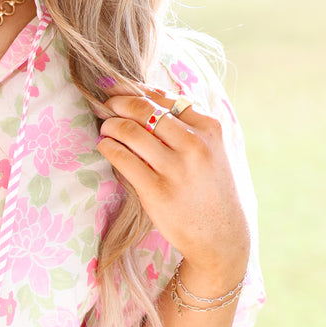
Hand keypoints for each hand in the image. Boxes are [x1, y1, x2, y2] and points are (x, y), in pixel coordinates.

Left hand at [96, 86, 250, 278]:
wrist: (220, 236)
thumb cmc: (210, 189)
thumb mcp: (213, 149)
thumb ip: (188, 124)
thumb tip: (147, 95)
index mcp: (209, 128)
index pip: (164, 97)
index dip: (135, 91)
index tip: (119, 91)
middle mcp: (194, 144)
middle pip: (144, 109)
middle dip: (118, 103)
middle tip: (105, 106)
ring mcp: (175, 168)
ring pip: (129, 131)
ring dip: (109, 125)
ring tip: (104, 128)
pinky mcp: (156, 190)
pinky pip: (122, 159)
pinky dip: (108, 148)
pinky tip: (105, 147)